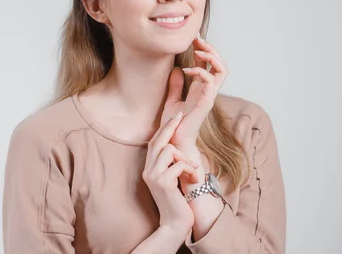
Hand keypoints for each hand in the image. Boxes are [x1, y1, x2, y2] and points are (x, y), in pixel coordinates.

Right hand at [142, 110, 201, 235]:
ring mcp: (154, 176)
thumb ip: (172, 164)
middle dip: (170, 127)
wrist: (175, 224)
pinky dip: (190, 170)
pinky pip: (178, 165)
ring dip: (185, 158)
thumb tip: (179, 147)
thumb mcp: (172, 179)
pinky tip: (194, 179)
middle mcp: (148, 170)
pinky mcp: (163, 183)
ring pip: (169, 150)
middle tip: (181, 116)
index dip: (164, 128)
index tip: (174, 116)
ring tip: (193, 171)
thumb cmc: (178, 202)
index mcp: (149, 168)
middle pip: (157, 141)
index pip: (154, 143)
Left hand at [163, 34, 228, 148]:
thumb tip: (176, 69)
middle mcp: (208, 91)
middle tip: (198, 40)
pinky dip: (201, 72)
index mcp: (201, 89)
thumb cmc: (174, 124)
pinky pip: (211, 82)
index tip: (194, 40)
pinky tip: (187, 69)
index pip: (210, 65)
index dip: (205, 50)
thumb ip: (176, 85)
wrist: (174, 141)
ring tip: (198, 51)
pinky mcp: (206, 103)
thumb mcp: (172, 99)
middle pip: (220, 64)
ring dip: (212, 57)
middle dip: (211, 49)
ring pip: (222, 71)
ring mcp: (209, 96)